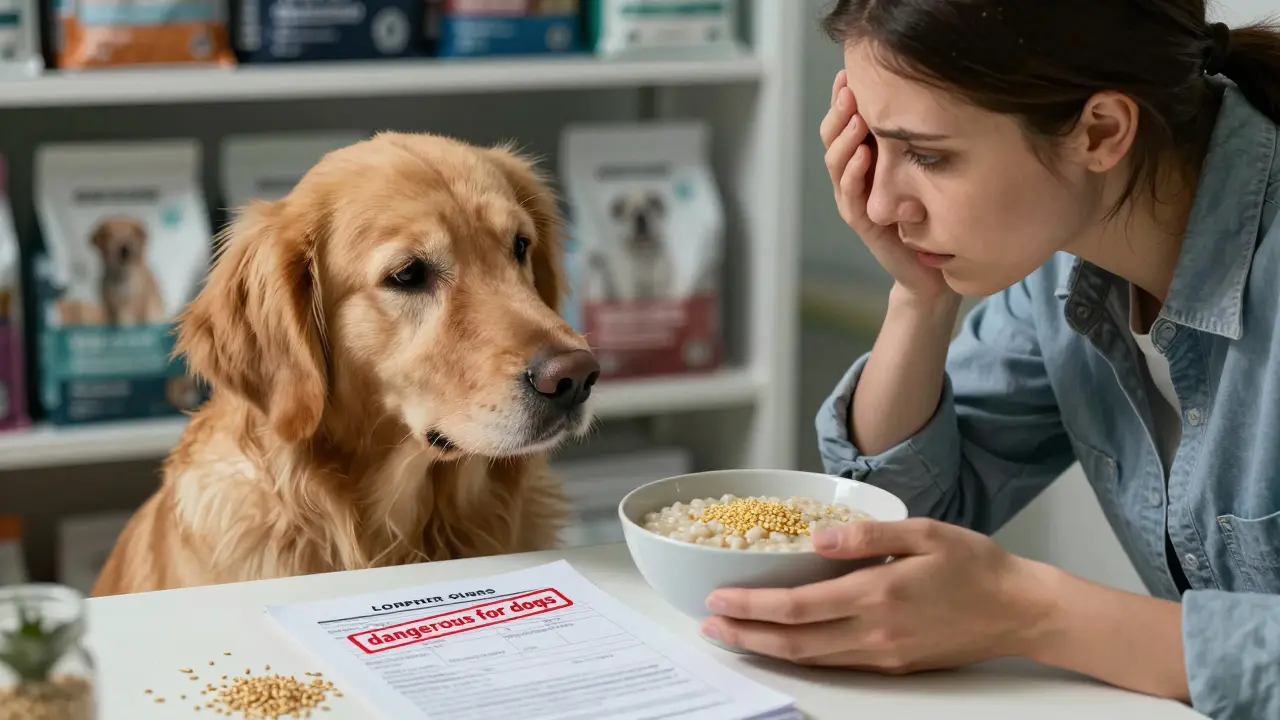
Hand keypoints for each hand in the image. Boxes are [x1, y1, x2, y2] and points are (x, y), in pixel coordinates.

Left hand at [700, 518, 1045, 673]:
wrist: (1021, 610)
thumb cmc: (976, 564)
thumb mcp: (923, 532)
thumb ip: (866, 535)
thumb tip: (817, 537)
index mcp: (876, 594)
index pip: (796, 606)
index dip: (750, 606)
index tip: (717, 599)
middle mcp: (874, 632)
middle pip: (793, 642)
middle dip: (744, 635)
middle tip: (708, 626)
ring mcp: (883, 655)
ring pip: (811, 659)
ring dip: (766, 649)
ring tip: (734, 637)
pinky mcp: (893, 665)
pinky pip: (836, 663)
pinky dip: (801, 656)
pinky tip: (784, 645)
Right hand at [820, 70, 955, 303]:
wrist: (930, 269)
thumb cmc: (927, 216)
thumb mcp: (920, 169)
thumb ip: (909, 142)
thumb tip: (917, 97)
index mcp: (863, 163)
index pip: (843, 125)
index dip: (842, 100)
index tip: (848, 73)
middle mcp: (853, 180)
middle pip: (832, 140)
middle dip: (839, 113)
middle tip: (848, 90)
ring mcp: (855, 202)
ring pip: (836, 164)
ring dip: (845, 139)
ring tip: (856, 117)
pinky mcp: (865, 223)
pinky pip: (852, 195)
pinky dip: (854, 173)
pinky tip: (864, 153)